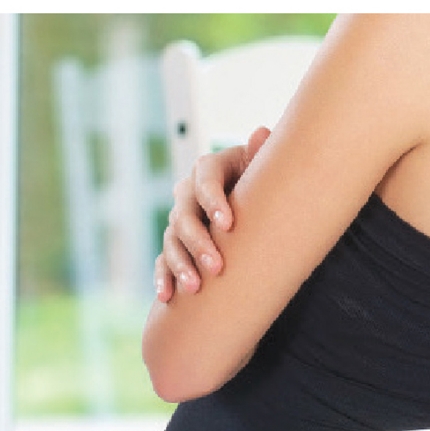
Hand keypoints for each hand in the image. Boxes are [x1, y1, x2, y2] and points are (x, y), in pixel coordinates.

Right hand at [154, 125, 270, 301]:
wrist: (257, 210)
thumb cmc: (265, 187)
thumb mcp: (265, 171)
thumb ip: (263, 156)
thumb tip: (262, 132)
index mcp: (211, 169)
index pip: (204, 178)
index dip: (213, 200)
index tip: (228, 224)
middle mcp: (189, 193)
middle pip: (184, 215)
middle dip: (199, 243)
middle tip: (217, 266)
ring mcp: (180, 221)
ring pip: (172, 242)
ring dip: (181, 265)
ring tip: (195, 288)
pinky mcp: (176, 246)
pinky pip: (164, 261)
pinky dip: (164, 279)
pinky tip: (168, 297)